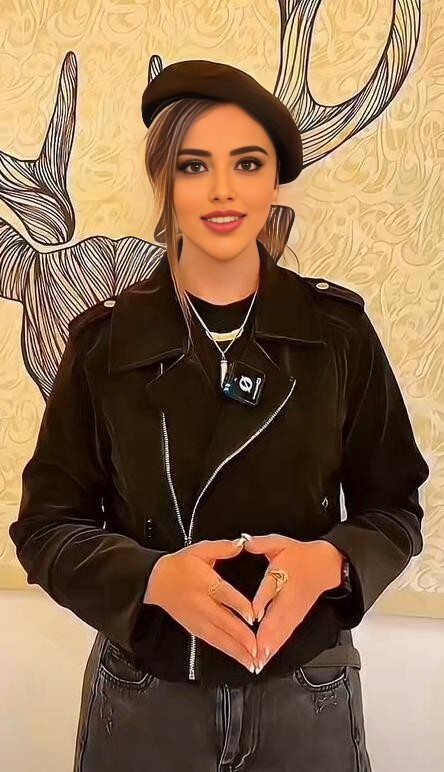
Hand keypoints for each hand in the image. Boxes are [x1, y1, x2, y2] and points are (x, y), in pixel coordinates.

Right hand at [145, 539, 257, 671]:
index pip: (225, 596)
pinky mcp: (195, 629)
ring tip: (254, 662)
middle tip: (259, 649)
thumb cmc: (180, 565)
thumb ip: (222, 548)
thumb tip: (241, 543)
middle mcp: (203, 604)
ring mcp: (198, 620)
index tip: (253, 617)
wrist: (154, 581)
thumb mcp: (200, 550)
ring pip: (220, 638)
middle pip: (225, 622)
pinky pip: (214, 642)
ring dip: (237, 651)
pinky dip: (228, 652)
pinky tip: (240, 658)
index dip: (239, 606)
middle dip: (242, 638)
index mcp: (206, 583)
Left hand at [242, 534, 342, 671]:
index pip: (272, 587)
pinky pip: (285, 634)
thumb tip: (245, 542)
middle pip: (277, 617)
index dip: (263, 600)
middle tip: (254, 652)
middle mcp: (289, 595)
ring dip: (270, 646)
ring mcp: (294, 610)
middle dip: (266, 636)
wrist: (326, 565)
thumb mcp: (280, 543)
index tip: (253, 614)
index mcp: (284, 573)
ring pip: (281, 630)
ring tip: (257, 661)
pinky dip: (276, 647)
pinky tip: (266, 658)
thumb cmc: (300, 555)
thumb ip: (261, 544)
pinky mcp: (297, 618)